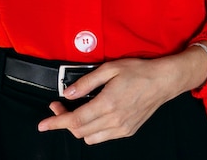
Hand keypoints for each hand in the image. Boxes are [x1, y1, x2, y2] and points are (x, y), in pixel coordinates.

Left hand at [37, 56, 183, 144]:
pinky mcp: (128, 131)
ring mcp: (122, 128)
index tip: (43, 124)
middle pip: (79, 131)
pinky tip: (93, 115)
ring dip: (78, 127)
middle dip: (63, 121)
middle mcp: (114, 120)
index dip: (56, 122)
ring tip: (75, 110)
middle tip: (59, 105)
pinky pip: (103, 137)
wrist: (163, 81)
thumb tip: (67, 93)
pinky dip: (92, 130)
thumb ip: (86, 82)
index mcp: (107, 104)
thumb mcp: (109, 69)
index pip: (75, 120)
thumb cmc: (138, 71)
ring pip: (90, 138)